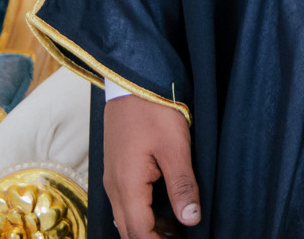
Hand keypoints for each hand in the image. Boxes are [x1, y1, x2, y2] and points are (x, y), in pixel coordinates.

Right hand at [103, 93, 198, 235]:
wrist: (132, 80)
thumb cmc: (153, 110)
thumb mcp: (175, 147)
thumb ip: (183, 186)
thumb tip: (191, 219)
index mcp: (127, 185)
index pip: (139, 232)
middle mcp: (114, 187)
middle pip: (129, 230)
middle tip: (182, 237)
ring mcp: (113, 178)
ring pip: (126, 218)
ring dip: (148, 228)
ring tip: (178, 228)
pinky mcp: (117, 169)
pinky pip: (125, 202)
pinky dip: (142, 213)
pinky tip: (164, 209)